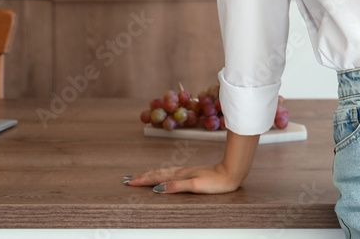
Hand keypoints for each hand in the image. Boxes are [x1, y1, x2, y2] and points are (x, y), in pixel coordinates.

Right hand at [125, 161, 241, 193]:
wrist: (231, 173)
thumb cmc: (216, 182)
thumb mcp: (195, 186)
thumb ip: (176, 186)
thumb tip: (158, 189)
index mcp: (180, 175)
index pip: (157, 178)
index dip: (143, 180)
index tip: (129, 182)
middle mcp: (181, 172)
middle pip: (157, 174)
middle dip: (142, 177)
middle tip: (128, 179)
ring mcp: (186, 172)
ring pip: (164, 172)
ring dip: (150, 174)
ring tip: (140, 176)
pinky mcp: (192, 173)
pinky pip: (171, 173)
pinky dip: (162, 174)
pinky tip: (163, 176)